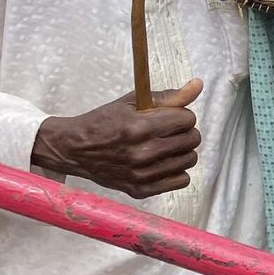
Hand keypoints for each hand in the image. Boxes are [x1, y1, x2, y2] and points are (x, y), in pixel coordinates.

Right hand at [31, 80, 204, 198]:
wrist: (75, 150)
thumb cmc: (104, 122)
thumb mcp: (132, 102)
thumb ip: (168, 96)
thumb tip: (198, 85)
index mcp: (139, 127)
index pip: (187, 119)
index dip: (182, 115)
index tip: (172, 116)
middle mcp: (142, 153)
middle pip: (192, 139)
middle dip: (185, 131)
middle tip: (169, 130)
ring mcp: (141, 175)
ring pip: (190, 160)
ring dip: (182, 150)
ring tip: (165, 145)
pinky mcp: (140, 190)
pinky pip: (181, 180)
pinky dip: (176, 170)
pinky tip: (162, 162)